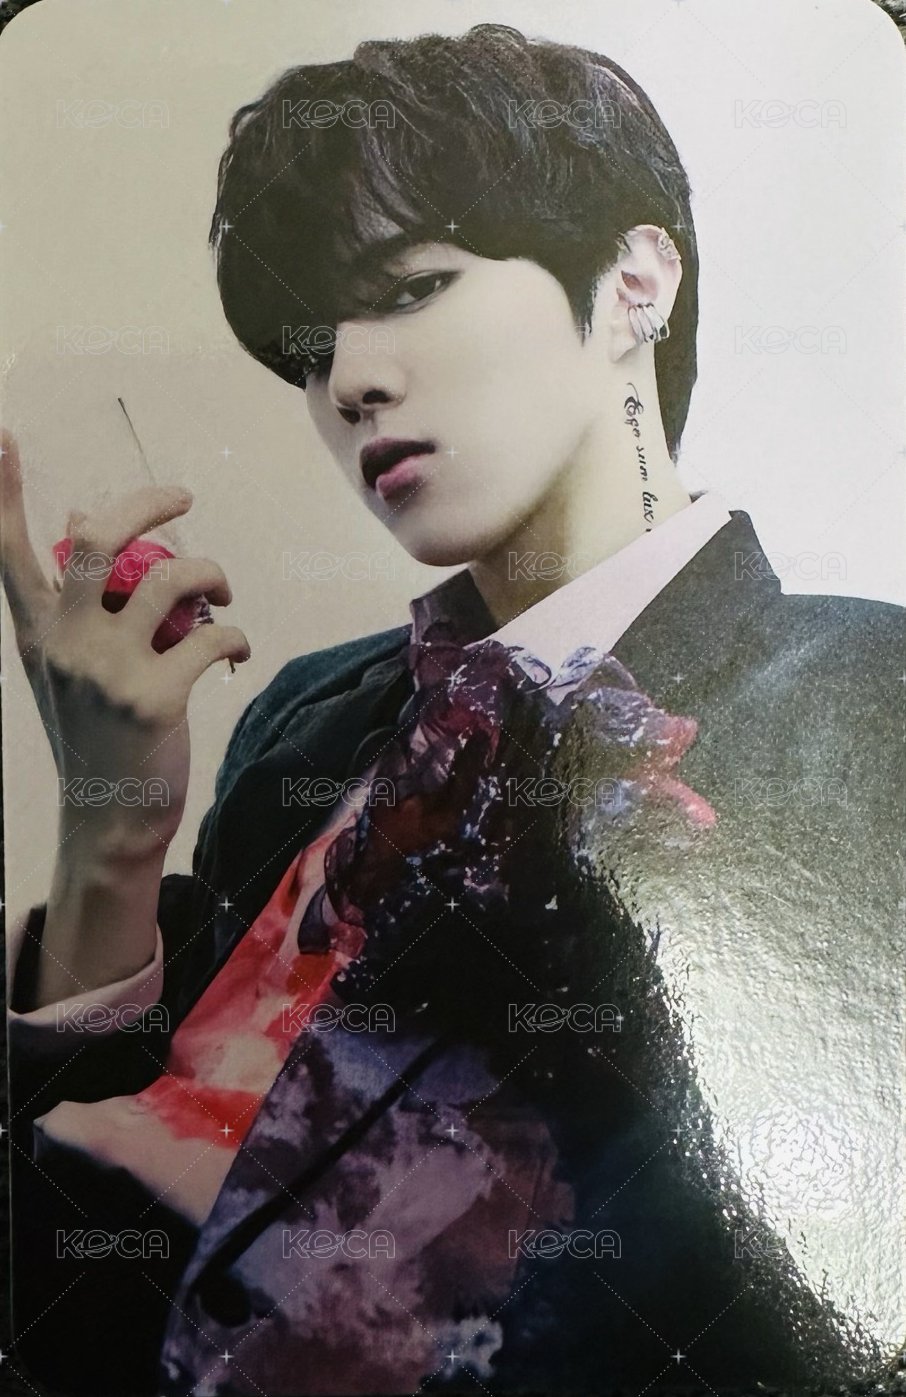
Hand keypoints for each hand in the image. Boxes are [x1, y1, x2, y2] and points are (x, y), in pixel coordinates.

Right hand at [0, 427, 250, 863]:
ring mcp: (106, 671)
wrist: (108, 818)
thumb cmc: (95, 730)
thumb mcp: (67, 661)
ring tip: (223, 588)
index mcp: (36, 630)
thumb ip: (71, 593)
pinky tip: (236, 649)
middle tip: (182, 496)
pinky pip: (212, 636)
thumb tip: (74, 511)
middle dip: (148, 503)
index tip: (3, 435)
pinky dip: (235, 634)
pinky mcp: (154, 700)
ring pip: (171, 579)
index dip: (3, 490)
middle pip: (101, 540)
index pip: (7, 549)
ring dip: (211, 570)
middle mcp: (63, 643)